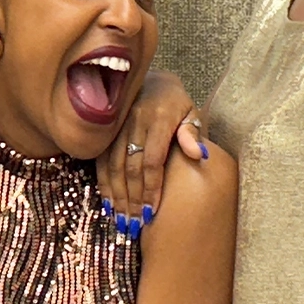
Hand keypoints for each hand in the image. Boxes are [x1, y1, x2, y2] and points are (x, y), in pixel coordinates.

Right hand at [96, 69, 207, 238]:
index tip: (152, 211)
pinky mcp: (105, 131)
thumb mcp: (190, 113)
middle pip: (131, 167)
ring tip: (123, 219)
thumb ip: (192, 134)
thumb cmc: (175, 104)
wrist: (150, 80)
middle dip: (133, 198)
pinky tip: (109, 203)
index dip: (151, 187)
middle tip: (136, 223)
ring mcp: (116, 126)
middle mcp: (134, 121)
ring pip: (113, 166)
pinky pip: (101, 160)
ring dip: (117, 195)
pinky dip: (104, 183)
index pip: (153, 159)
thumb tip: (201, 155)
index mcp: (158, 118)